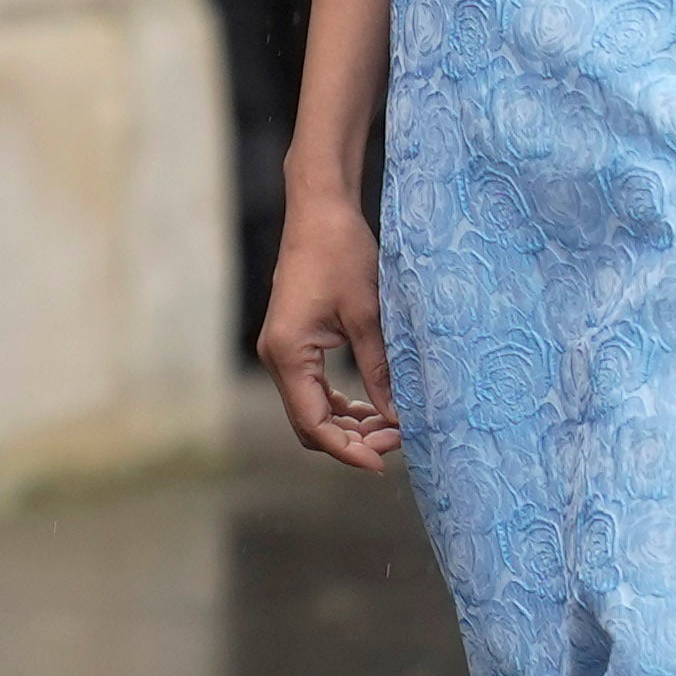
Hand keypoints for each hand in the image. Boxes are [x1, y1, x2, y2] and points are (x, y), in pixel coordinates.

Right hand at [258, 178, 403, 467]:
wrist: (320, 211)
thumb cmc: (342, 253)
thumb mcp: (368, 315)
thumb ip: (380, 369)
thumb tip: (398, 416)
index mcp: (288, 353)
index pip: (313, 424)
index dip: (347, 450)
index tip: (382, 463)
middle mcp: (277, 357)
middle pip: (308, 424)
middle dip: (351, 439)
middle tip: (398, 439)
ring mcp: (282, 351)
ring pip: (311, 409)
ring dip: (348, 423)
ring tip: (391, 425)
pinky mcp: (293, 343)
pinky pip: (312, 389)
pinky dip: (339, 404)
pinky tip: (371, 405)